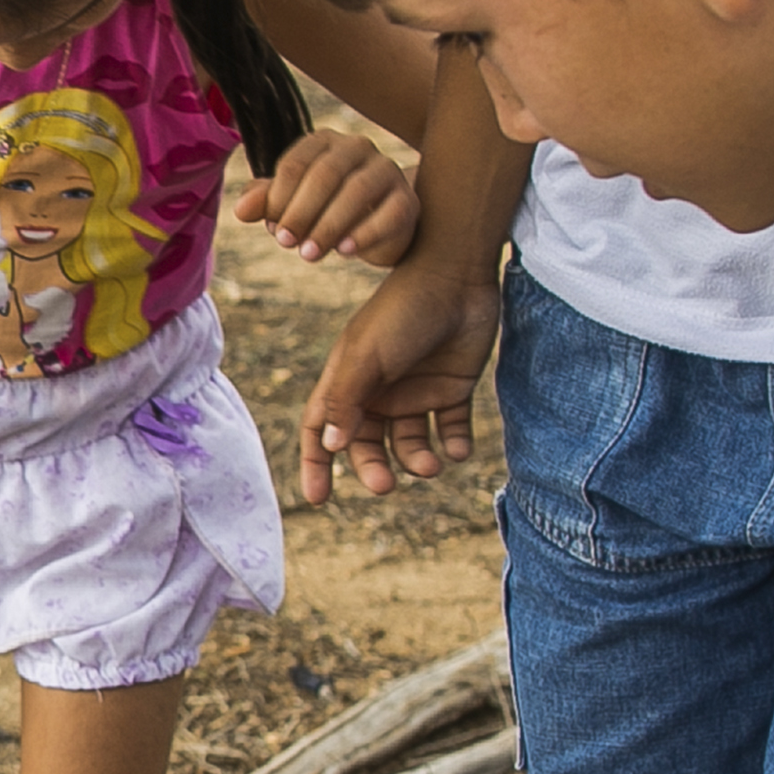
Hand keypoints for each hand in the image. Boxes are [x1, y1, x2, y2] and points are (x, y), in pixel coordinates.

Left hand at [232, 130, 418, 265]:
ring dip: (328, 225)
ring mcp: (387, 170)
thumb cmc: (325, 210)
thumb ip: (266, 203)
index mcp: (324, 142)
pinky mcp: (408, 199)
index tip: (271, 229)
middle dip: (301, 211)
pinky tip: (345, 251)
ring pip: (358, 191)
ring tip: (309, 255)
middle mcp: (358, 147)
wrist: (378, 227)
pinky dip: (365, 233)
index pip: (296, 162)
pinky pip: (390, 213)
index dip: (279, 197)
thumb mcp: (292, 205)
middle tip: (285, 243)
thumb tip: (240, 211)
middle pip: (326, 173)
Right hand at [291, 257, 496, 504]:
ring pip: (411, 443)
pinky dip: (454, 444)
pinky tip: (457, 448)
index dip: (315, 462)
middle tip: (386, 485)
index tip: (316, 498)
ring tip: (431, 464)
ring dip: (418, 460)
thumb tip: (330, 445)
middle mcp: (379, 391)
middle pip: (367, 445)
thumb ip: (345, 401)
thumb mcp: (366, 357)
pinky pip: (451, 429)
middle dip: (373, 468)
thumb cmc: (403, 312)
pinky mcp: (452, 388)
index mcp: (348, 380)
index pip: (321, 428)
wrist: (457, 276)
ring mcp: (417, 391)